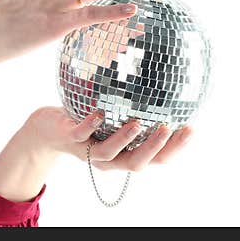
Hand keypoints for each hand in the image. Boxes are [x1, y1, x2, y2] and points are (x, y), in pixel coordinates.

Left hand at [22, 106, 192, 170]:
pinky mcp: (69, 138)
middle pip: (136, 163)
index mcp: (124, 154)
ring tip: (139, 123)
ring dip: (125, 139)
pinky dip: (90, 125)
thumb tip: (160, 76)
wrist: (47, 128)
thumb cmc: (86, 120)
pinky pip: (80, 134)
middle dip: (154, 148)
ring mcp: (87, 150)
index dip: (175, 149)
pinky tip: (99, 112)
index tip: (192, 129)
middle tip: (169, 128)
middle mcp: (108, 158)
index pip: (156, 158)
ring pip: (108, 152)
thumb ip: (133, 107)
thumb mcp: (113, 115)